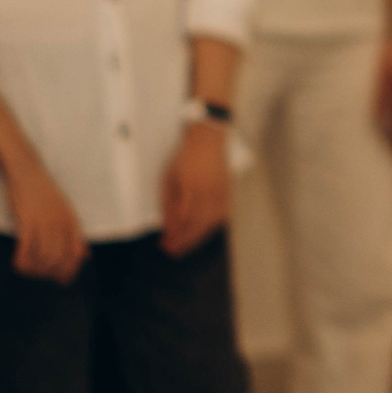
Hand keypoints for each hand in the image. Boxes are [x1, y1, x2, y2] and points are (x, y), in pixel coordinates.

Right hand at [5, 159, 86, 281]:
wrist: (27, 171)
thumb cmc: (45, 194)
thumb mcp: (66, 212)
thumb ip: (75, 234)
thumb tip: (86, 255)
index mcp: (73, 223)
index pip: (77, 254)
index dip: (70, 272)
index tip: (61, 281)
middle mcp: (61, 224)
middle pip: (59, 260)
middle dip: (50, 274)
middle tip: (40, 276)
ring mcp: (44, 222)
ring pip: (43, 257)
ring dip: (35, 270)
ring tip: (29, 271)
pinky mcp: (26, 221)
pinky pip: (26, 249)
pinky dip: (22, 262)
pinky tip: (18, 265)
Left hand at [161, 125, 231, 255]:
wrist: (209, 141)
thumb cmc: (185, 158)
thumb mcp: (169, 179)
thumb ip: (169, 204)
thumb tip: (168, 227)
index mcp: (191, 189)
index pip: (182, 222)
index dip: (173, 236)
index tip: (164, 245)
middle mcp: (209, 194)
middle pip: (197, 227)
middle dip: (183, 242)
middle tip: (171, 251)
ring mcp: (221, 194)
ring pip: (210, 225)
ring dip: (196, 238)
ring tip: (184, 246)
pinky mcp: (227, 194)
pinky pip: (219, 218)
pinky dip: (209, 228)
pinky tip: (200, 232)